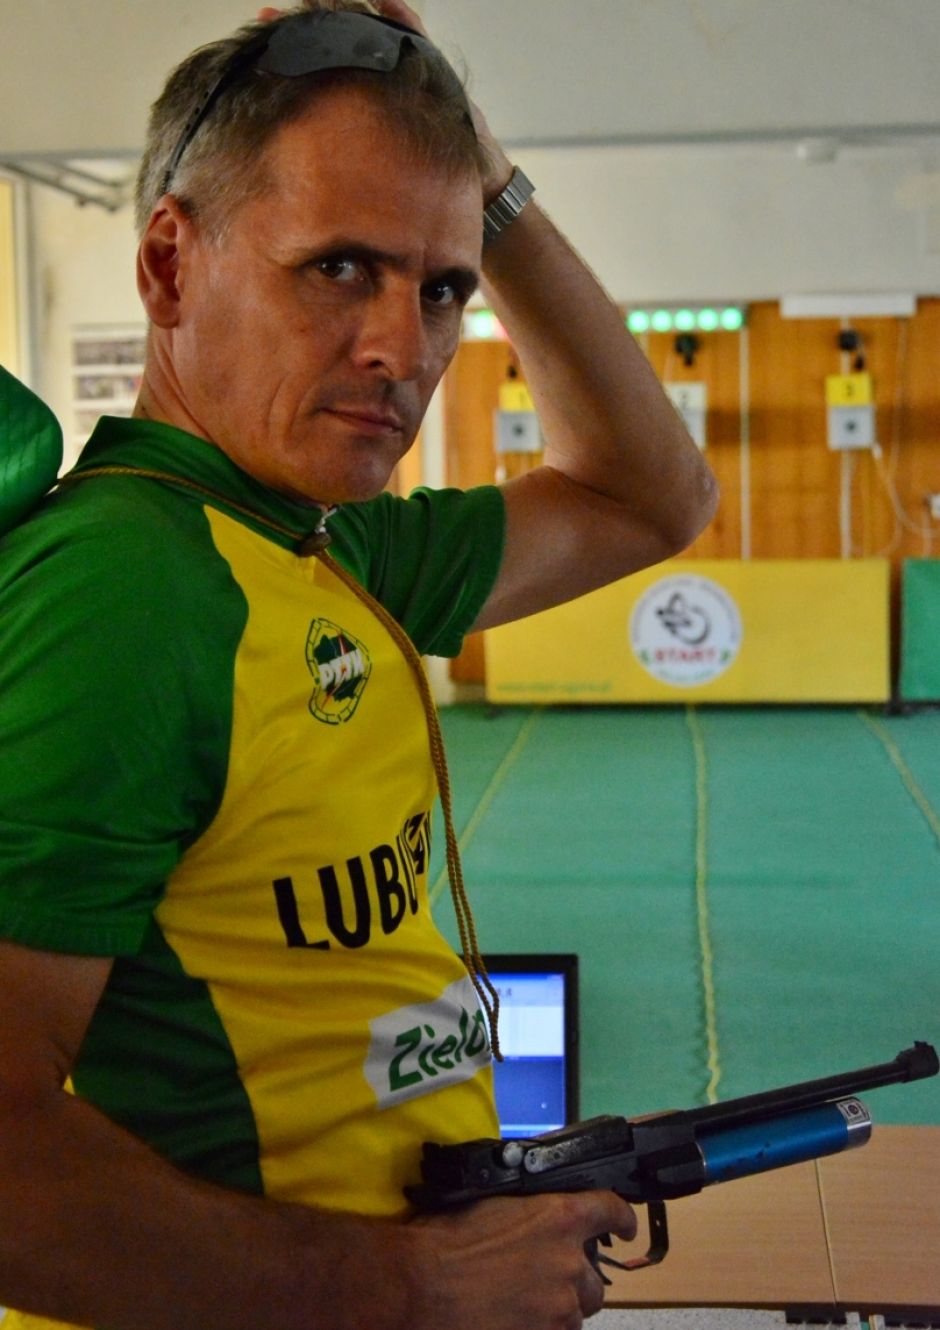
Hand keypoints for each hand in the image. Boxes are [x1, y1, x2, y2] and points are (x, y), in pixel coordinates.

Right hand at [409, 1191, 636, 1329]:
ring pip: (573, 1314)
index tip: (625, 1226)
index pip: (609, 1210)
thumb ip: (526, 1210)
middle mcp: (569, 1263)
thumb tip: (533, 1214)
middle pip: (593, 1280)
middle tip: (541, 1281)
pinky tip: (511, 1320)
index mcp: (559, 1217)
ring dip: (555, 1310)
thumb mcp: (491, 1203)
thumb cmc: (445, 1238)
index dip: (621, 1218)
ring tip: (520, 1306)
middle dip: (575, 1281)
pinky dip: (539, 1329)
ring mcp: (559, 1308)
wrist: (420, 1286)